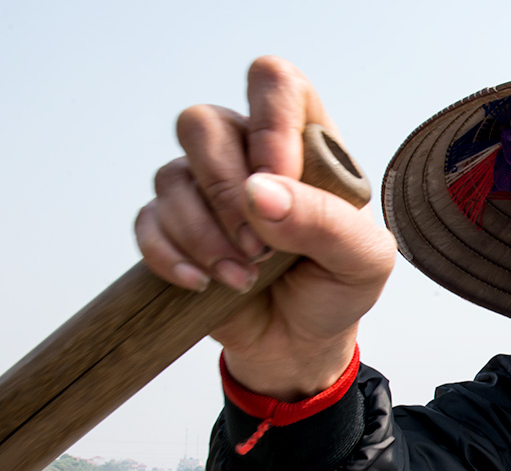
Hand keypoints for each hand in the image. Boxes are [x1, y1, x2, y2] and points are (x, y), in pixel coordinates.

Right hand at [135, 57, 395, 399]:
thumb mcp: (363, 261)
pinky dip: (171, 256)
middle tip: (261, 248)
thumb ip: (326, 222)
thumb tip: (259, 192)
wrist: (300, 345)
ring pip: (170, 177)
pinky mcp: (172, 228)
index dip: (269, 121)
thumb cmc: (337, 289)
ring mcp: (205, 189)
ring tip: (243, 277)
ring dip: (204, 235)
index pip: (274, 85)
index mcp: (302, 143)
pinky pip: (147, 222)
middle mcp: (247, 154)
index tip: (279, 177)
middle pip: (202, 124)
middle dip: (225, 192)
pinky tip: (204, 284)